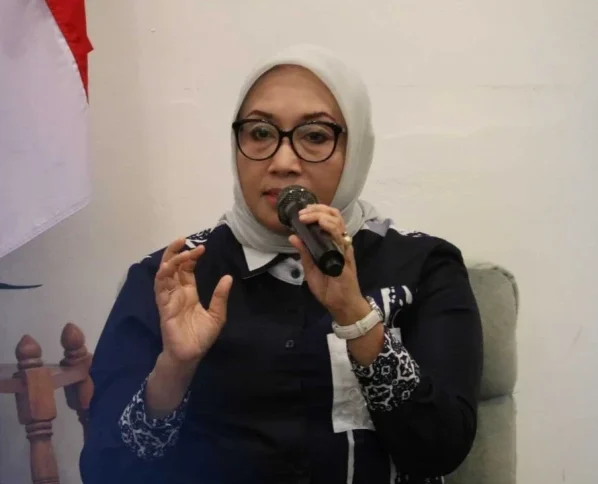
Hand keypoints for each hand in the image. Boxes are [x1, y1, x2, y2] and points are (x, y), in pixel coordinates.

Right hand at [154, 238, 232, 364]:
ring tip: (180, 248)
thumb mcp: (217, 315)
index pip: (186, 270)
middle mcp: (177, 293)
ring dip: (171, 260)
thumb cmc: (201, 337)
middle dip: (176, 252)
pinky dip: (163, 276)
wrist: (191, 355)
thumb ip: (220, 296)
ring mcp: (168, 299)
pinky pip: (160, 288)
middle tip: (184, 239)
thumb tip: (228, 277)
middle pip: (173, 267)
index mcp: (189, 293)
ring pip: (164, 274)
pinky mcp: (163, 307)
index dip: (191, 257)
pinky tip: (169, 266)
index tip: (202, 248)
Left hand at [288, 204, 369, 324]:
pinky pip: (340, 238)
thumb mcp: (310, 269)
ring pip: (338, 223)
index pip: (328, 219)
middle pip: (334, 216)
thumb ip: (304, 253)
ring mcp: (344, 248)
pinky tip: (322, 224)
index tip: (302, 212)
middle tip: (303, 212)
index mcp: (331, 243)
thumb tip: (292, 237)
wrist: (341, 305)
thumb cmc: (329, 288)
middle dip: (318, 209)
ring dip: (322, 215)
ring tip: (308, 216)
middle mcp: (339, 242)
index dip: (316, 211)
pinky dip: (331, 228)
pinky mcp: (347, 256)